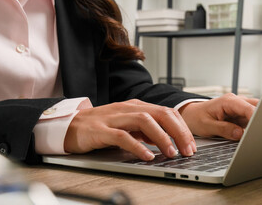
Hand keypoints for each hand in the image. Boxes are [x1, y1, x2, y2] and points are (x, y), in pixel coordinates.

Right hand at [64, 99, 196, 160]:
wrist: (69, 125)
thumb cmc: (101, 126)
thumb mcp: (128, 126)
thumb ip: (146, 130)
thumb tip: (166, 139)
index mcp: (137, 106)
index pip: (167, 112)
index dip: (182, 128)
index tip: (191, 144)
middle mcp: (128, 108)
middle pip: (160, 114)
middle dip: (178, 132)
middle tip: (188, 150)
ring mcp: (114, 118)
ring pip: (145, 121)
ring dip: (161, 137)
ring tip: (171, 152)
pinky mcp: (101, 130)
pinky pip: (123, 136)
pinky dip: (137, 146)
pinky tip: (147, 156)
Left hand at [179, 93, 258, 139]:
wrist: (191, 115)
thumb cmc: (196, 118)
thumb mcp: (207, 126)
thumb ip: (224, 129)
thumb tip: (240, 134)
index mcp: (228, 101)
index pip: (248, 108)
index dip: (257, 118)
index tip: (260, 129)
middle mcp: (236, 102)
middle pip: (257, 107)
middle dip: (261, 119)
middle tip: (260, 132)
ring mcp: (239, 108)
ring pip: (257, 113)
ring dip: (257, 123)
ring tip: (254, 135)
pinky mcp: (240, 116)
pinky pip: (251, 119)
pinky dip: (253, 126)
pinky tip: (251, 134)